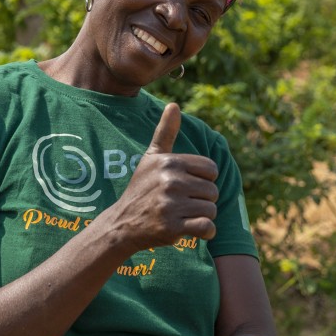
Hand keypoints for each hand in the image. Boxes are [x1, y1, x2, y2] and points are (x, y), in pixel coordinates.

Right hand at [104, 103, 218, 250]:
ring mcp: (170, 205)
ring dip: (201, 216)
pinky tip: (191, 229)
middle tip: (181, 204)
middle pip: (213, 191)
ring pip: (211, 209)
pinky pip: (207, 227)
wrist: (122, 223)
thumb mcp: (151, 158)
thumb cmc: (142, 188)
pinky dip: (205, 231)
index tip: (185, 186)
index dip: (202, 180)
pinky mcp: (172, 227)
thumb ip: (165, 132)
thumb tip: (174, 105)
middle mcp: (170, 181)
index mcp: (169, 162)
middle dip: (201, 200)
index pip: (211, 169)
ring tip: (181, 215)